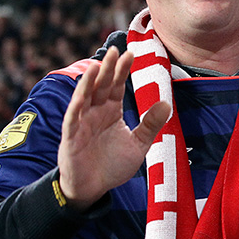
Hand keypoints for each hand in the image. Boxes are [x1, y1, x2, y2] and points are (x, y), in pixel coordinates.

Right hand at [58, 47, 169, 209]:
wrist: (93, 189)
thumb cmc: (112, 165)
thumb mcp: (138, 144)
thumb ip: (150, 124)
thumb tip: (167, 103)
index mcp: (110, 111)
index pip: (116, 86)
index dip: (123, 70)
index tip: (131, 53)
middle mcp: (95, 112)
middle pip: (102, 85)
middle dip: (109, 68)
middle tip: (117, 50)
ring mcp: (82, 122)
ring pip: (86, 96)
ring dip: (92, 80)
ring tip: (100, 64)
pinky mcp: (71, 135)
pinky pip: (74, 115)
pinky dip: (78, 102)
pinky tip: (84, 89)